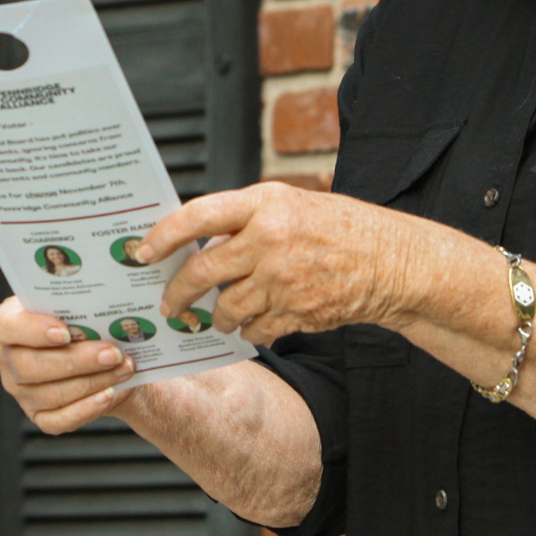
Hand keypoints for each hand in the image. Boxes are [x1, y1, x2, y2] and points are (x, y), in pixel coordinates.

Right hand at [0, 296, 134, 433]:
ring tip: (122, 368)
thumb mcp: (75, 305)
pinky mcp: (39, 416)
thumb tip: (99, 305)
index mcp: (8, 324)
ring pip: (50, 394)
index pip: (7, 327)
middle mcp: (9, 360)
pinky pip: (59, 420)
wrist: (97, 355)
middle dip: (77, 361)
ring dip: (92, 382)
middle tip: (111, 353)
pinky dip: (86, 409)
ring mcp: (21, 392)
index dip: (33, 330)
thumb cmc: (81, 321)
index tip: (65, 332)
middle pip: (31, 366)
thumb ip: (77, 304)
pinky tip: (109, 394)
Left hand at [144, 183, 415, 346]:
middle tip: (168, 305)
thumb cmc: (339, 228)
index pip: (199, 216)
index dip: (164, 235)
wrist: (393, 262)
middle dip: (177, 293)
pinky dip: (250, 332)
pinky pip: (256, 330)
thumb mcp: (292, 204)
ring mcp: (283, 279)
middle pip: (203, 271)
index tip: (142, 251)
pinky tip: (253, 326)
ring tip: (215, 318)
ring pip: (226, 307)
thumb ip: (246, 220)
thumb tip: (198, 242)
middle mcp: (270, 240)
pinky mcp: (297, 312)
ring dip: (216, 318)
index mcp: (266, 204)